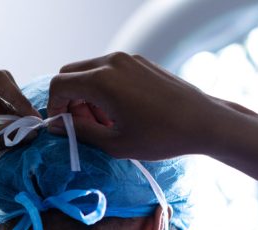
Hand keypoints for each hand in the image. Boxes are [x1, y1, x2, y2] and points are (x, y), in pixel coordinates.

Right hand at [47, 52, 239, 159]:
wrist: (204, 122)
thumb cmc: (161, 136)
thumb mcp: (114, 143)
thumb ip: (79, 132)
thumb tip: (55, 126)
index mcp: (102, 80)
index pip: (59, 86)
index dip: (53, 108)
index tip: (62, 127)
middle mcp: (112, 62)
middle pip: (71, 74)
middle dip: (70, 100)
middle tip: (83, 126)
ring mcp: (129, 59)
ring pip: (90, 72)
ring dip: (87, 95)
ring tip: (104, 123)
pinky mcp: (141, 62)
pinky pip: (110, 71)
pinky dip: (104, 89)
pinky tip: (120, 113)